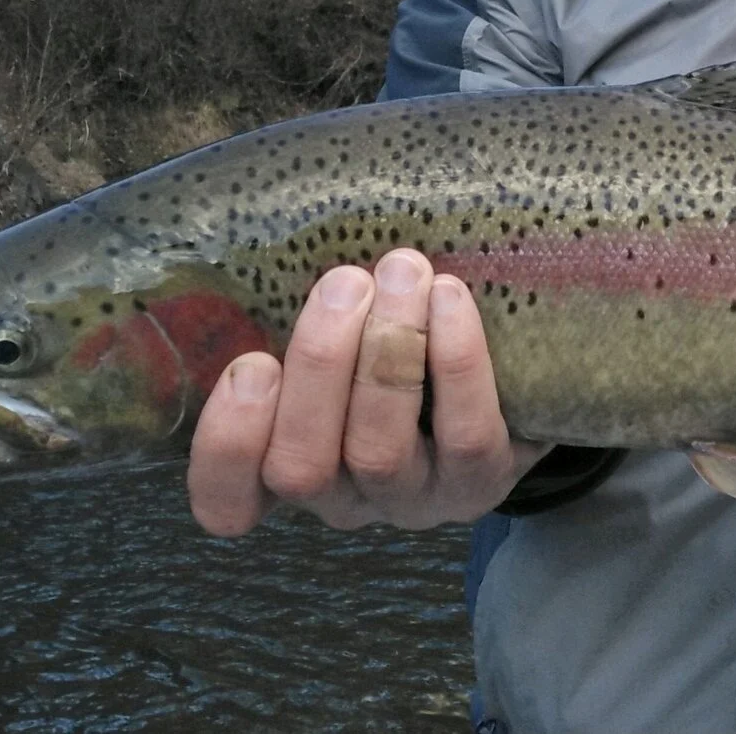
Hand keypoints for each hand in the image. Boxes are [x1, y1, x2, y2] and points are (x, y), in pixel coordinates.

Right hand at [187, 248, 546, 533]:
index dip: (227, 444)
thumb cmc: (394, 342)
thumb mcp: (337, 337)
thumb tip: (277, 235)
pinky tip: (450, 298)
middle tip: (345, 282)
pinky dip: (455, 363)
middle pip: (300, 465)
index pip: (227, 500)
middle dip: (318, 365)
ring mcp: (410, 499)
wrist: (508, 383)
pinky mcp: (480, 482)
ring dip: (386, 354)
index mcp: (284, 464)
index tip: (249, 365)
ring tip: (403, 273)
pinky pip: (464, 435)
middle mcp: (340, 497)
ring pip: (377, 452)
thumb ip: (297, 312)